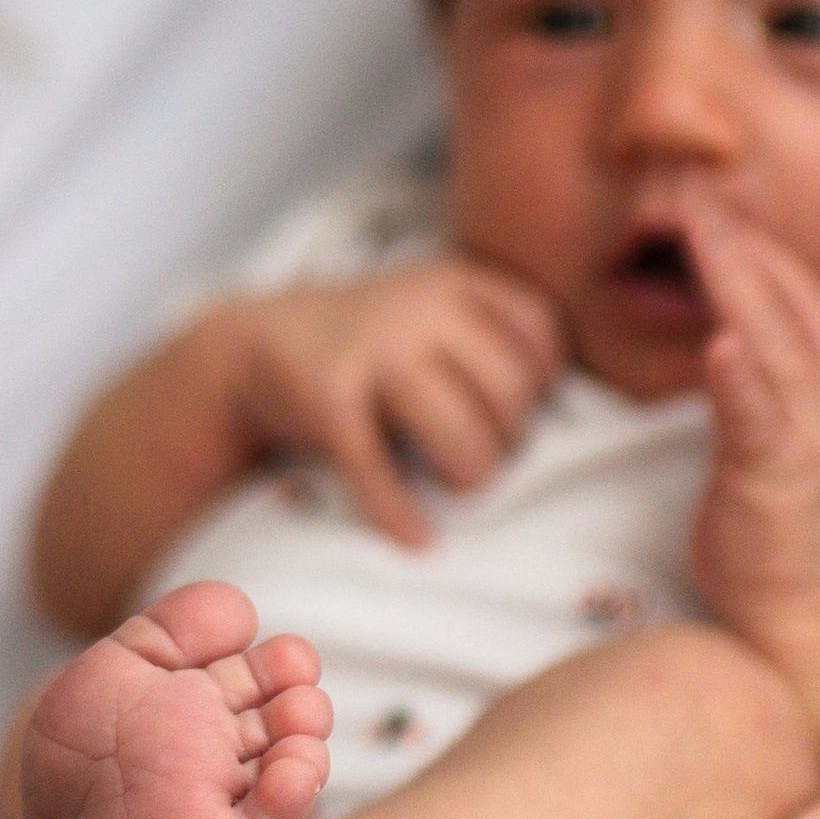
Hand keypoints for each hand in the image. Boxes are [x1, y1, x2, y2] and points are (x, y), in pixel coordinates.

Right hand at [218, 259, 564, 542]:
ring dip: (468, 473)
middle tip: (479, 452)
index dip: (542, 382)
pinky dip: (399, 513)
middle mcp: (418, 305)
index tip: (516, 409)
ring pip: (457, 429)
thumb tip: (564, 410)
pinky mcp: (328, 397)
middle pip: (507, 389)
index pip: (540, 331)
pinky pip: (377, 467)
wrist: (255, 343)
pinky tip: (416, 537)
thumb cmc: (371, 344)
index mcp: (455, 281)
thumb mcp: (433, 309)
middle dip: (506, 438)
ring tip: (454, 485)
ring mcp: (371, 349)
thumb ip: (491, 337)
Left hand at [687, 201, 819, 648]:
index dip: (812, 257)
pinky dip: (739, 375)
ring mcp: (816, 434)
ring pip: (780, 336)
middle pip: (808, 299)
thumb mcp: (818, 421)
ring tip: (697, 229)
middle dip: (752, 242)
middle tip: (697, 198)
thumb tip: (753, 302)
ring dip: (737, 277)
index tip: (749, 220)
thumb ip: (799, 360)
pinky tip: (717, 343)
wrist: (801, 603)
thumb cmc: (796, 507)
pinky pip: (757, 412)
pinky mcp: (772, 470)